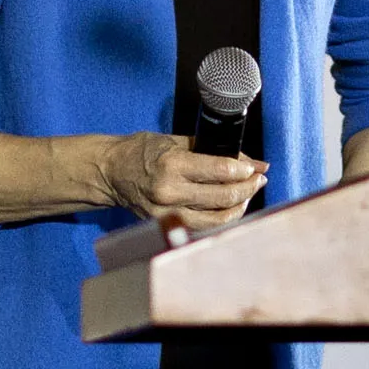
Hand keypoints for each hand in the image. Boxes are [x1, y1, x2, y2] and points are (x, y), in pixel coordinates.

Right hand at [98, 132, 264, 231]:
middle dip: (248, 188)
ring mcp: (167, 214)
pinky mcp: (165, 226)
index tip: (255, 168)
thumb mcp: (176, 141)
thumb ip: (215, 151)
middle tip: (258, 179)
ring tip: (246, 194)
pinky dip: (221, 219)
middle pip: (223, 198)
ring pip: (217, 220)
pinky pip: (203, 227)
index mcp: (172, 166)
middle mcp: (170, 193)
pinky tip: (229, 208)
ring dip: (239, 207)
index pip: (220, 171)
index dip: (245, 170)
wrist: (110, 172)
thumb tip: (253, 162)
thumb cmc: (141, 151)